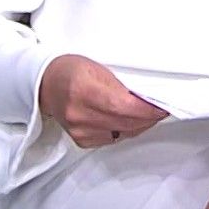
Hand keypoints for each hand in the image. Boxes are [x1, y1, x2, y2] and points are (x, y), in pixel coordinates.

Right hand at [37, 54, 167, 147]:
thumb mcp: (96, 67)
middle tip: (159, 108)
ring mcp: (80, 130)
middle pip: (127, 122)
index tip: (162, 106)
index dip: (148, 109)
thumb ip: (121, 84)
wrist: (45, 85)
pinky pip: (114, 139)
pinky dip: (125, 129)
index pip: (126, 106)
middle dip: (148, 117)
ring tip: (145, 112)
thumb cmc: (70, 71)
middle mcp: (80, 113)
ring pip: (124, 133)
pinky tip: (125, 119)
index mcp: (84, 89)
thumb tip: (148, 98)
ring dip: (139, 124)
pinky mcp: (82, 141)